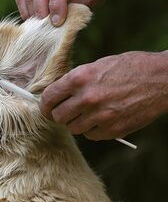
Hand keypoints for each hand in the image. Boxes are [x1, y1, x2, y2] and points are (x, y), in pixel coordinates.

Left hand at [40, 51, 167, 139]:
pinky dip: (92, 130)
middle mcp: (87, 98)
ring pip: (73, 128)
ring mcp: (100, 115)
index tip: (46, 107)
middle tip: (65, 112)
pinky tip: (100, 119)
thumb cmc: (129, 67)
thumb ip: (76, 80)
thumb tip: (58, 94)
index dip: (44, 104)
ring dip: (76, 123)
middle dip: (59, 114)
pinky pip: (91, 136)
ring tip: (86, 113)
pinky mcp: (113, 129)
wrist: (162, 79)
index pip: (48, 97)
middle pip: (58, 116)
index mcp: (80, 78)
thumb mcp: (97, 65)